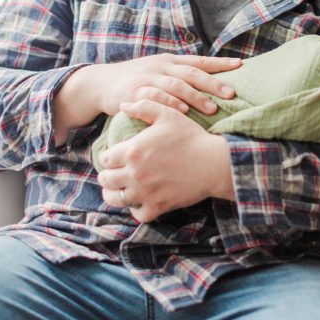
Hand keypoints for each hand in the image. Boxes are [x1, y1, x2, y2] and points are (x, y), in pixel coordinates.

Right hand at [94, 53, 241, 115]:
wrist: (101, 83)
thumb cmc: (138, 80)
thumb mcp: (160, 72)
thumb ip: (181, 76)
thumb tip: (213, 85)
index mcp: (170, 61)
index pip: (199, 61)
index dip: (220, 63)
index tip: (241, 65)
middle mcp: (161, 67)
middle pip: (191, 73)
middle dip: (213, 83)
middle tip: (231, 93)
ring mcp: (147, 79)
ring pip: (175, 85)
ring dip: (195, 97)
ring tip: (212, 108)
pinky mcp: (133, 93)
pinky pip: (154, 98)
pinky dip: (169, 104)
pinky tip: (181, 111)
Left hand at [97, 99, 234, 222]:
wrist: (215, 162)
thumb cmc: (192, 137)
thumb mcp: (169, 115)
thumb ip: (144, 107)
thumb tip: (123, 105)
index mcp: (133, 150)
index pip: (104, 158)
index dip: (108, 157)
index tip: (116, 157)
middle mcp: (134, 173)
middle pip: (105, 180)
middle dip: (108, 176)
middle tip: (116, 173)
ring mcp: (145, 192)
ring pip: (115, 199)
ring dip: (115, 194)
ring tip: (121, 190)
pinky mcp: (158, 206)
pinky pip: (137, 214)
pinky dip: (136, 209)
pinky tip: (141, 201)